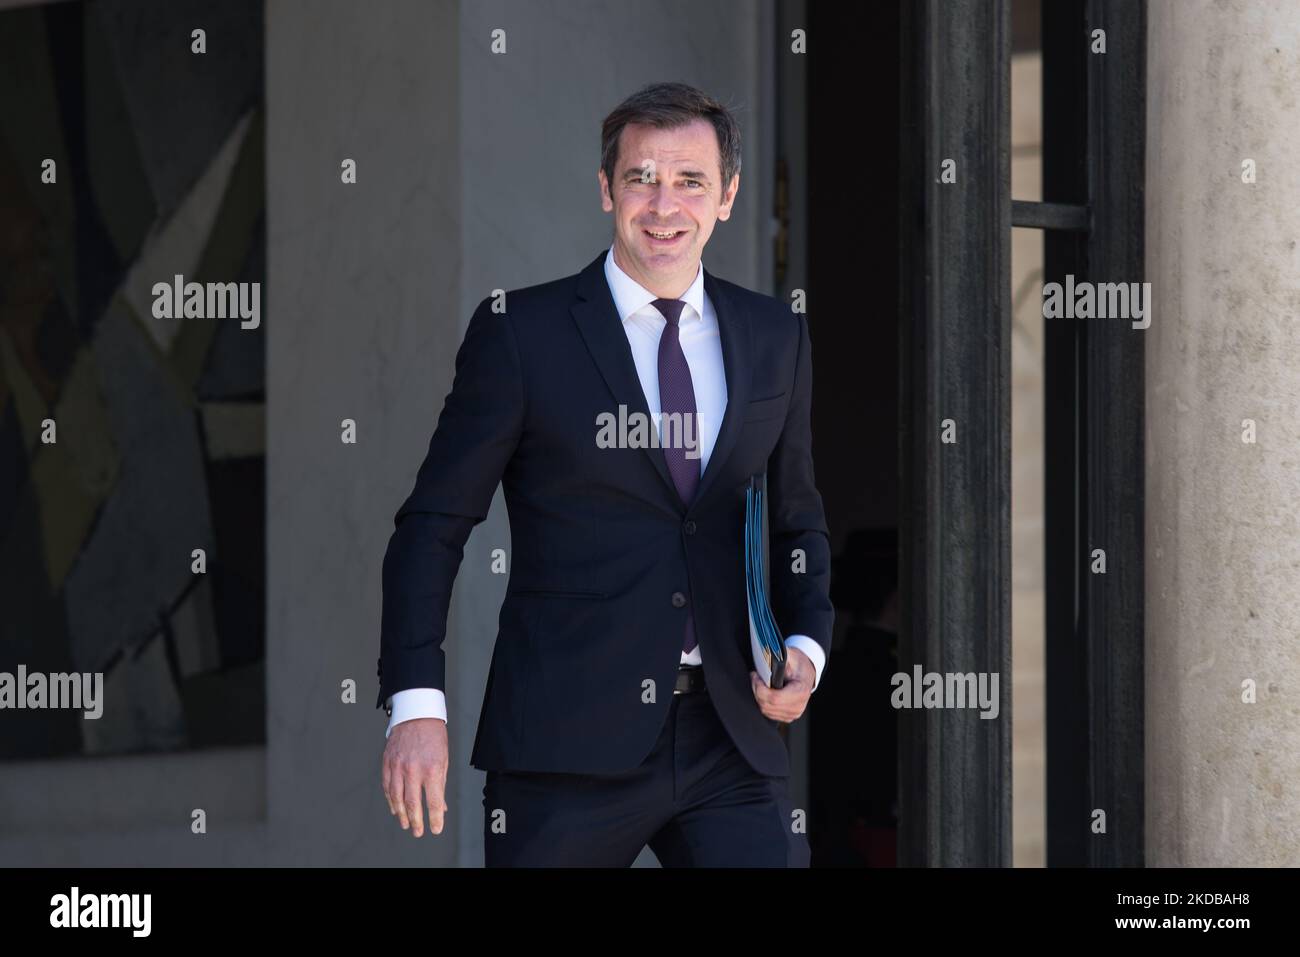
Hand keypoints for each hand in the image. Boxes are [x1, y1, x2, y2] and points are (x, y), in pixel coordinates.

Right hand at [381, 717, 448, 836]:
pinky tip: (395, 808)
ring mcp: (398, 766)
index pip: (433, 801)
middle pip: (412, 803)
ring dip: (401, 814)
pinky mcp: (387, 763)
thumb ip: (440, 784)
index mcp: (431, 769)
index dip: (434, 818)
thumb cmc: (433, 737)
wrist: (416, 715)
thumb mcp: (443, 759)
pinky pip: (387, 787)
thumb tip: (440, 806)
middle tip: (418, 832)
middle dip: (416, 821)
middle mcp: (413, 769)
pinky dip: (391, 800)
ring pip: (397, 798)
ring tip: (406, 824)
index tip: (436, 829)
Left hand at [751, 645, 814, 723]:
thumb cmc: (799, 665)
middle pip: (767, 705)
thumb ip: (779, 656)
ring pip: (765, 710)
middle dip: (757, 690)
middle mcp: (798, 706)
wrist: (806, 674)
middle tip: (755, 677)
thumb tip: (766, 653)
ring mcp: (793, 714)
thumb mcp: (791, 656)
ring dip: (758, 696)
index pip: (774, 698)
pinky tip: (764, 691)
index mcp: (800, 692)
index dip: (760, 688)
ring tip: (759, 683)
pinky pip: (767, 713)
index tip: (755, 676)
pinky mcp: (787, 717)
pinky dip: (762, 702)